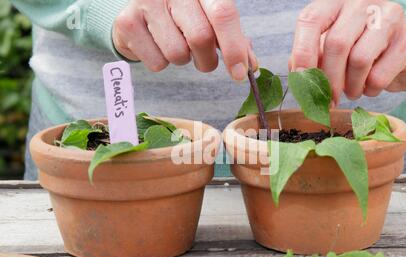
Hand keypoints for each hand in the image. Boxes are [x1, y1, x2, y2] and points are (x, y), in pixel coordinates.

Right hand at [113, 0, 256, 80]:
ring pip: (177, 54)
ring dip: (183, 60)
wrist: (141, 7)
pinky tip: (157, 45)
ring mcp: (146, 2)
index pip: (223, 13)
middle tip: (205, 61)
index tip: (240, 73)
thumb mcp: (211, 18)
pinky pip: (156, 63)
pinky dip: (162, 62)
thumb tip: (250, 66)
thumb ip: (234, 39)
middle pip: (201, 37)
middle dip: (207, 60)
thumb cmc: (184, 14)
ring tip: (176, 44)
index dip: (234, 47)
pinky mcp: (127, 22)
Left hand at [290, 0, 405, 104]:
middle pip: (337, 43)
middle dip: (328, 79)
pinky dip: (370, 90)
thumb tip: (299, 79)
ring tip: (351, 91)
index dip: (302, 51)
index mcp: (335, 2)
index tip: (300, 77)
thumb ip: (309, 59)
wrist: (399, 54)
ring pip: (359, 60)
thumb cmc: (355, 49)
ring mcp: (390, 17)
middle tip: (327, 98)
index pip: (311, 20)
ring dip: (350, 86)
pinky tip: (370, 86)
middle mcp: (363, 3)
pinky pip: (380, 75)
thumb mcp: (326, 50)